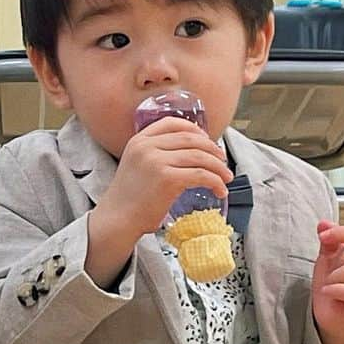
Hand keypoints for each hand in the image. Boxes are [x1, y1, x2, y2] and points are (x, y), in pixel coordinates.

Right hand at [98, 117, 231, 242]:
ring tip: (226, 177)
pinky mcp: (168, 179)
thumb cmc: (129, 199)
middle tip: (222, 161)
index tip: (207, 140)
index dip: (194, 129)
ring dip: (218, 167)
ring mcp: (157, 161)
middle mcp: (147, 147)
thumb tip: (188, 154)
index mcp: (139, 141)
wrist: (117, 220)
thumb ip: (154, 154)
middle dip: (213, 149)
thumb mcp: (136, 165)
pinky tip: (220, 190)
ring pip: (200, 157)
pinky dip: (216, 182)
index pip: (172, 123)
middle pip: (191, 139)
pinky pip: (201, 175)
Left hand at [312, 221, 343, 343]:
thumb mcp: (327, 259)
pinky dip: (333, 290)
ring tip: (331, 285)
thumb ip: (328, 241)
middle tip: (330, 276)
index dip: (340, 232)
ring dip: (331, 279)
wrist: (331, 314)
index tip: (322, 236)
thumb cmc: (332, 285)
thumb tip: (324, 223)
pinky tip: (329, 292)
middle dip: (332, 264)